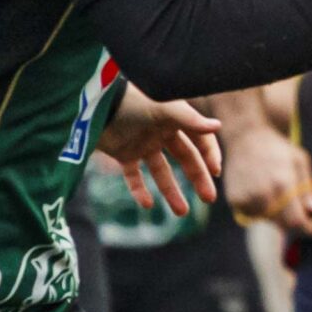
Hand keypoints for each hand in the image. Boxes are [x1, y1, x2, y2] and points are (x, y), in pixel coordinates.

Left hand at [96, 88, 221, 217]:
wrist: (93, 103)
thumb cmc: (131, 100)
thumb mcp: (163, 108)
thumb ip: (190, 119)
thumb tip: (218, 126)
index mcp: (174, 119)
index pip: (200, 139)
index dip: (210, 154)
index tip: (215, 172)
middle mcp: (161, 132)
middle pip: (186, 159)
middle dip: (198, 178)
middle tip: (209, 199)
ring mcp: (142, 144)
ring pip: (162, 172)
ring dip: (172, 191)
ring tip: (181, 212)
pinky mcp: (123, 153)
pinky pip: (134, 175)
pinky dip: (139, 190)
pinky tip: (147, 205)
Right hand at [222, 122, 311, 231]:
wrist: (246, 137)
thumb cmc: (278, 149)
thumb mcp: (300, 162)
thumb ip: (307, 188)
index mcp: (282, 184)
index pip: (296, 220)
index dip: (308, 227)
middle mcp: (263, 194)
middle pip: (282, 224)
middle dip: (294, 221)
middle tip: (299, 212)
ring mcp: (247, 198)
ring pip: (267, 221)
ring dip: (276, 215)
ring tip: (277, 194)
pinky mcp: (235, 199)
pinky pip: (252, 215)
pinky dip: (260, 210)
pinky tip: (262, 193)